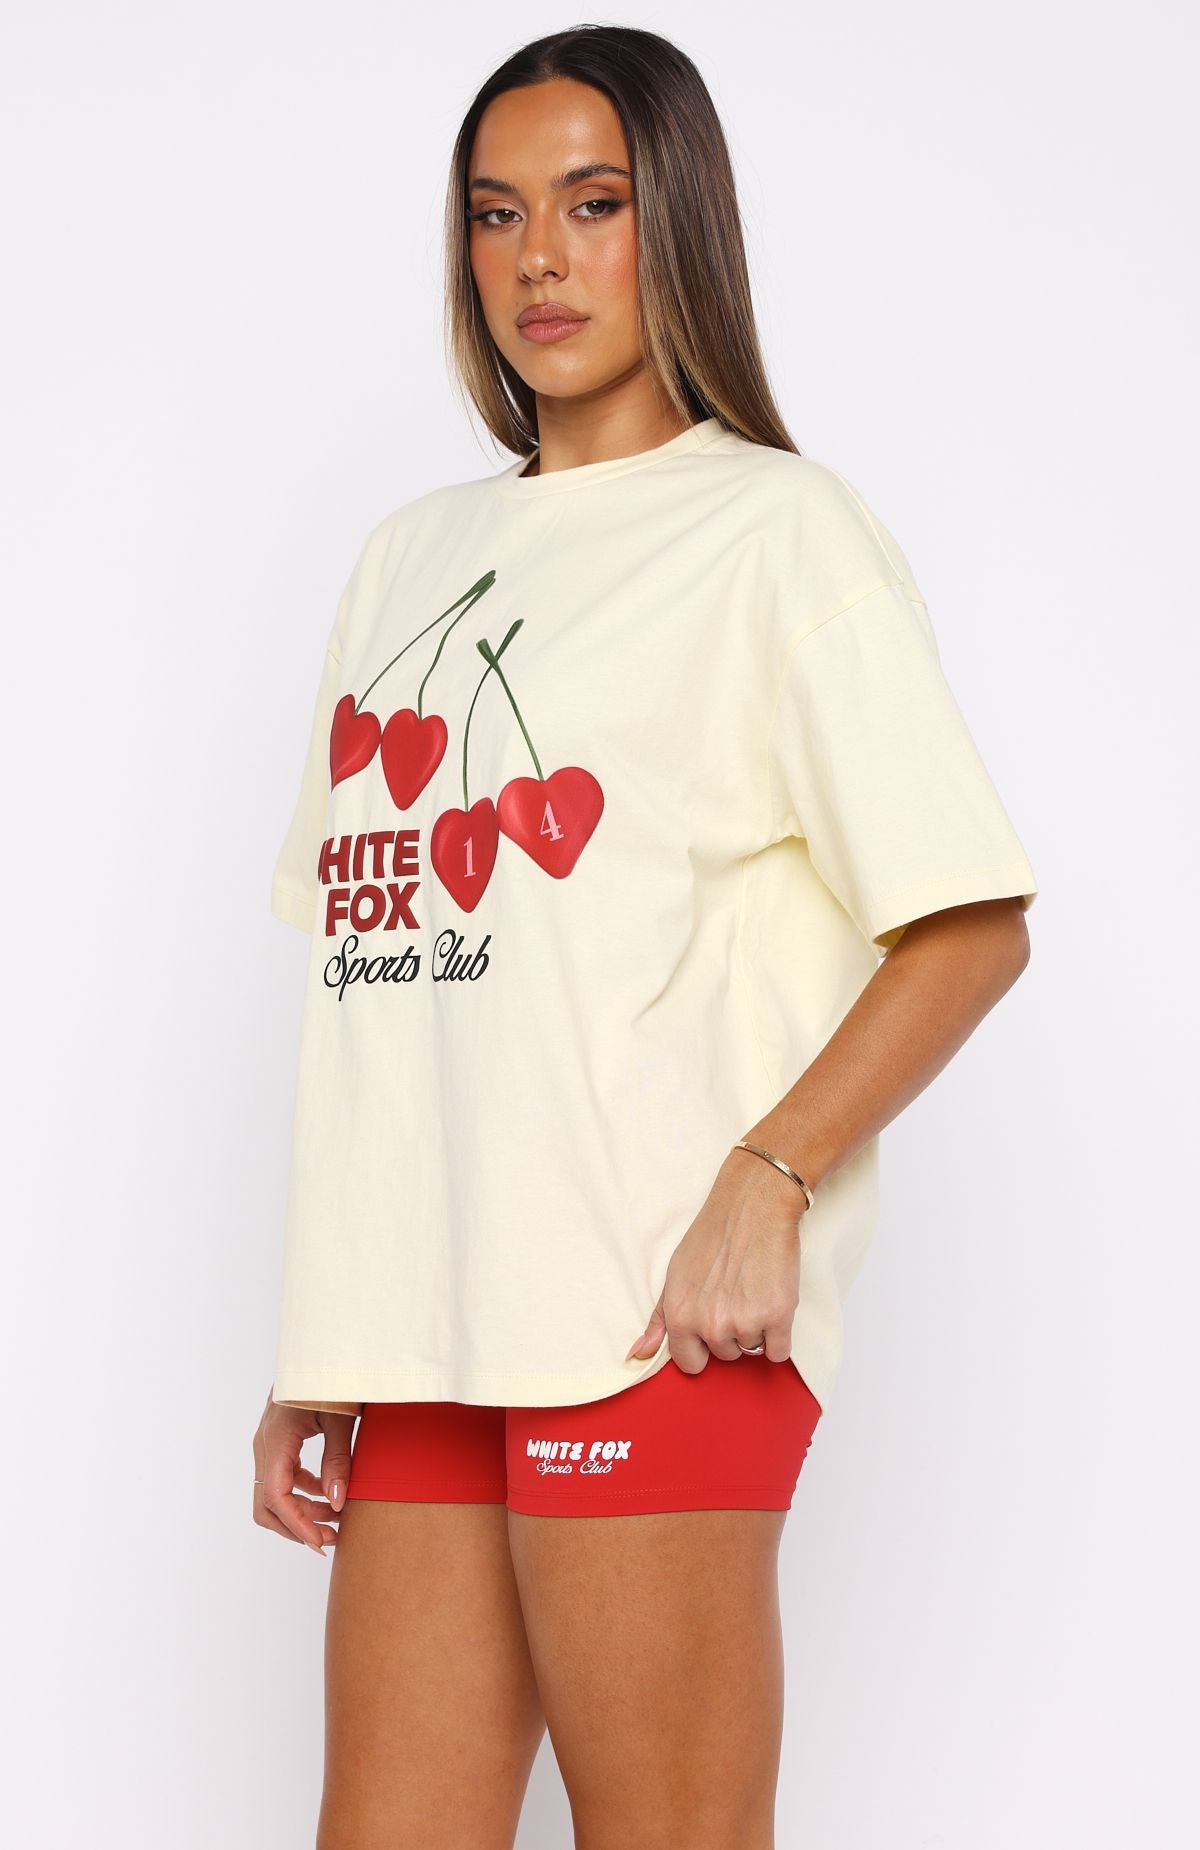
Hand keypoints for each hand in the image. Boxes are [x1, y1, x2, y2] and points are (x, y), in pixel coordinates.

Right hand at [251, 1387, 357, 1554]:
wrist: (319, 1351)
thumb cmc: (330, 1380)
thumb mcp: (340, 1419)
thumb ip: (338, 1461)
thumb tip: (337, 1502)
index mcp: (276, 1440)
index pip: (276, 1498)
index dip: (297, 1525)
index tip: (321, 1543)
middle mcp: (265, 1446)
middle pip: (267, 1505)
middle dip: (297, 1527)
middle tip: (330, 1539)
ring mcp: (268, 1444)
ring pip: (274, 1494)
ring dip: (302, 1511)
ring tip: (336, 1519)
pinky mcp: (277, 1441)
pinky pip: (282, 1477)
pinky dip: (302, 1493)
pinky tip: (327, 1494)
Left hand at [624, 1149, 806, 1373]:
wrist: (751, 1207)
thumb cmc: (712, 1237)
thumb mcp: (674, 1275)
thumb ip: (658, 1320)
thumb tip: (637, 1355)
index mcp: (681, 1316)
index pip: (690, 1363)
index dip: (702, 1345)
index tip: (711, 1324)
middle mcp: (711, 1325)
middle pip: (725, 1355)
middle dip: (731, 1331)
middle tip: (735, 1294)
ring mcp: (744, 1323)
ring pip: (752, 1349)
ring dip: (756, 1328)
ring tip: (753, 1291)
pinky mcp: (777, 1317)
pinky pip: (779, 1352)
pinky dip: (779, 1334)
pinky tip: (772, 1302)